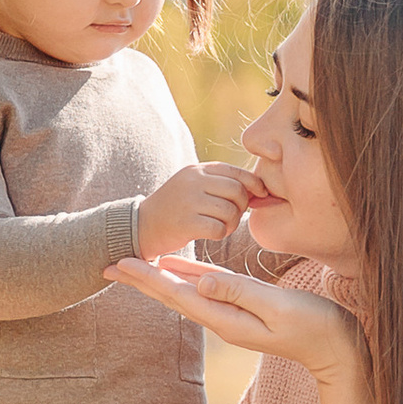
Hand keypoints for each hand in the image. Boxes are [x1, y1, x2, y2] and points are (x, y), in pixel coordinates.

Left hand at [107, 250, 364, 381]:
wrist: (338, 350)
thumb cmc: (315, 326)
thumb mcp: (278, 307)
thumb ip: (240, 292)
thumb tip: (201, 281)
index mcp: (226, 318)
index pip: (177, 295)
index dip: (147, 278)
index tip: (119, 263)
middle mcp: (223, 319)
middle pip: (173, 296)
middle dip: (141, 279)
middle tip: (108, 264)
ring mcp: (232, 317)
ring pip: (185, 293)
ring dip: (158, 279)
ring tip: (134, 265)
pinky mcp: (245, 311)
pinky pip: (205, 292)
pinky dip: (186, 279)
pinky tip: (177, 269)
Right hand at [136, 160, 255, 261]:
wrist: (141, 225)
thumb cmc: (175, 208)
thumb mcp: (194, 186)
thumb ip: (221, 184)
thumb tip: (259, 190)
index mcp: (197, 169)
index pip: (236, 172)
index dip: (254, 183)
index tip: (261, 194)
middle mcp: (193, 181)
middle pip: (237, 191)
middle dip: (242, 206)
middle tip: (232, 216)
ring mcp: (188, 201)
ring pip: (230, 211)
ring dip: (231, 223)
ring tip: (220, 226)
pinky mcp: (186, 223)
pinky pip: (219, 228)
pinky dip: (220, 234)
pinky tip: (210, 234)